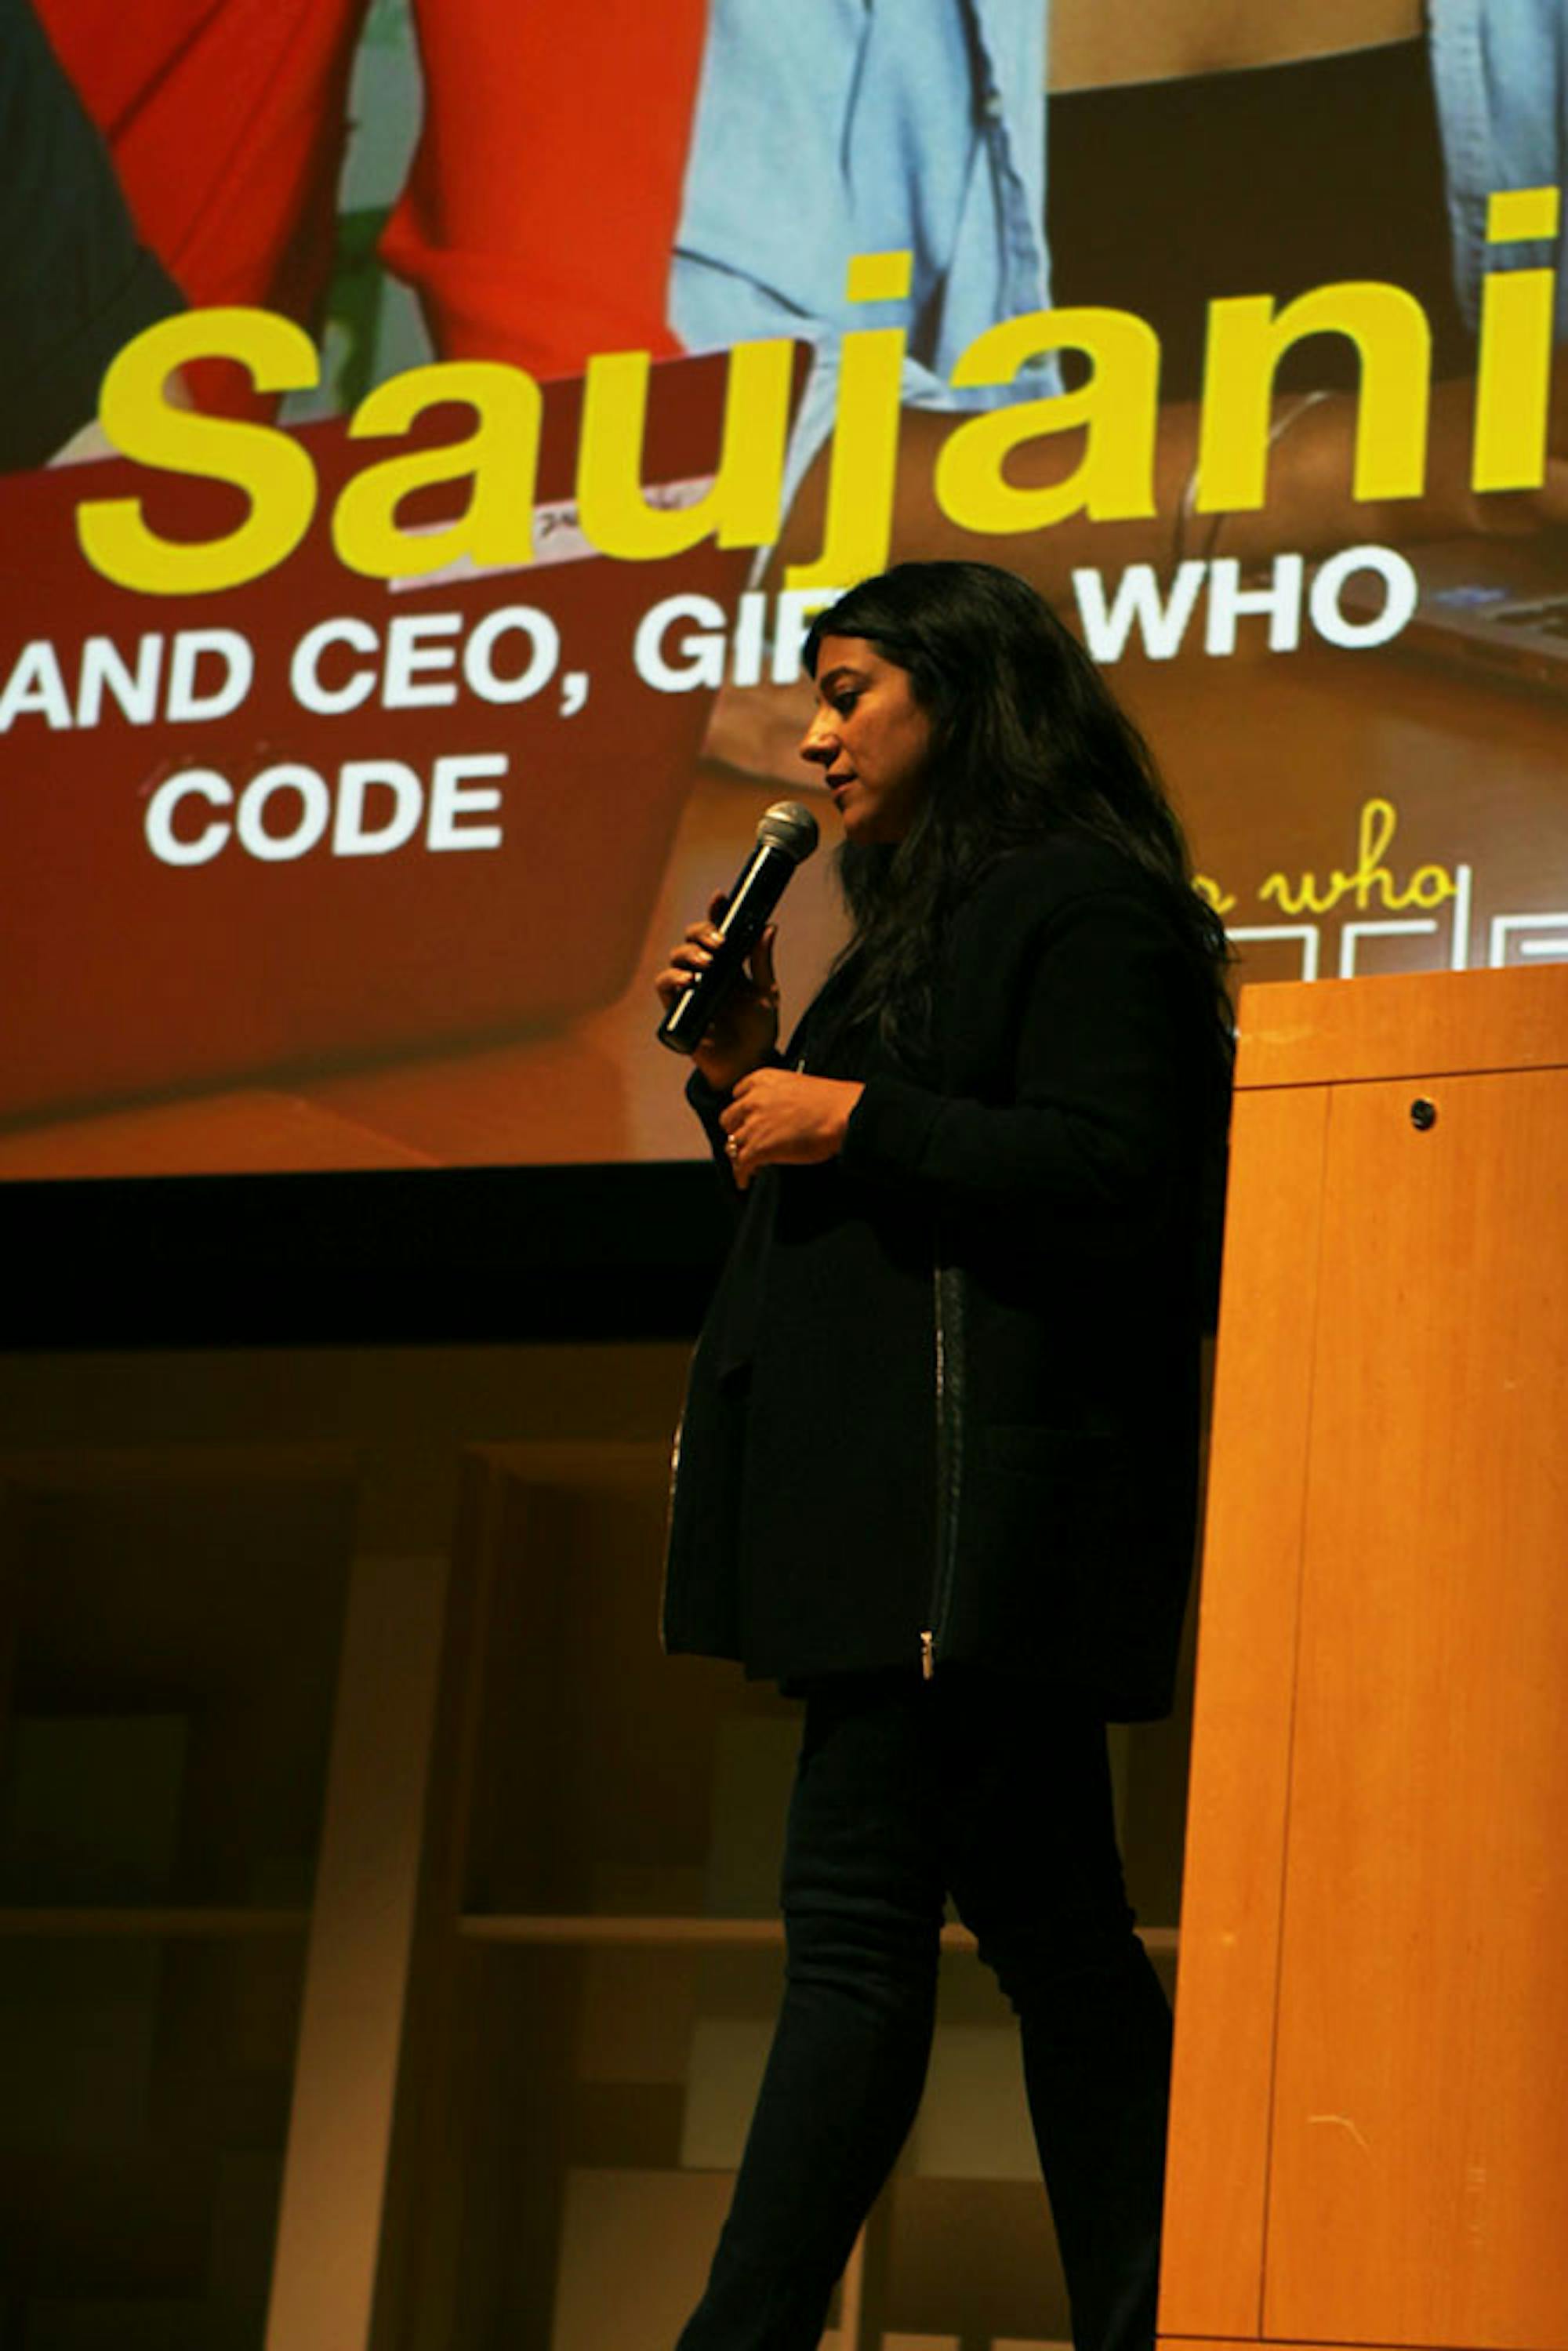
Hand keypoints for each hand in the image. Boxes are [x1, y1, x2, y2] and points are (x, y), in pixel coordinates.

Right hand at [655, 894, 780, 1093]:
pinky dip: (673, 977)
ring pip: (677, 956)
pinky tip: (689, 980)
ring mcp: (690, 987)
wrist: (748, 1064)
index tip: (721, 898)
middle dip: (703, 932)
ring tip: (708, 964)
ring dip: (689, 953)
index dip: (717, 911)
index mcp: (729, 964)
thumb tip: (767, 927)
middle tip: (720, 943)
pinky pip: (665, 984)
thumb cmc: (758, 1031)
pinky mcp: (677, 1007)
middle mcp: (707, 971)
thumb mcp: (766, 994)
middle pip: (693, 938)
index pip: (719, 930)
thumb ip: (762, 962)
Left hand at [719, 1069, 864, 1189]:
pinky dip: (740, 1174)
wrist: (843, 1114)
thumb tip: (779, 1118)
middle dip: (737, 1131)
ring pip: (732, 1143)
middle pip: (729, 1119)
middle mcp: (753, 1100)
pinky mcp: (758, 1148)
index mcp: (763, 1079)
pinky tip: (744, 1181)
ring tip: (746, 1166)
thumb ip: (780, 1098)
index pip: (738, 1093)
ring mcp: (753, 1125)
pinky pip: (740, 1165)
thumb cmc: (833, 1102)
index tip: (746, 1119)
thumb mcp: (799, 1087)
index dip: (743, 1109)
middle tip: (747, 1142)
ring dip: (739, 1155)